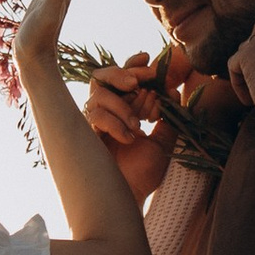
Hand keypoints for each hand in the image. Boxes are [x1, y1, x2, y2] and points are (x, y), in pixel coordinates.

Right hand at [82, 52, 172, 202]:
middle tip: (139, 81)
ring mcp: (92, 122)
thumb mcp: (164, 141)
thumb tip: (171, 91)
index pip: (124, 77)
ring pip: (99, 94)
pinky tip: (129, 138)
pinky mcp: (83, 134)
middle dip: (122, 73)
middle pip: (102, 76)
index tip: (149, 57)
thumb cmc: (145, 172)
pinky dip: (115, 123)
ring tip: (139, 127)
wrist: (131, 197)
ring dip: (122, 106)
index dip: (133, 64)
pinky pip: (95, 115)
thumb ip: (167, 116)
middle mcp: (106, 111)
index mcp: (124, 108)